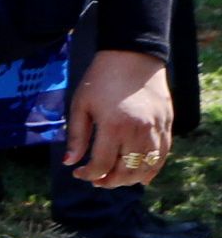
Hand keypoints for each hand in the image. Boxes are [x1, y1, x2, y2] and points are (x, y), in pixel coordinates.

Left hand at [64, 48, 176, 188]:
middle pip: (126, 171)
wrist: (133, 56)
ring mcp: (156, 128)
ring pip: (146, 167)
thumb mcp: (80, 106)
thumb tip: (69, 162)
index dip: (88, 174)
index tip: (78, 172)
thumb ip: (76, 136)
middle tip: (96, 180)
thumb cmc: (101, 79)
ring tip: (115, 178)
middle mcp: (138, 130)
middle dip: (108, 181)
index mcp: (114, 126)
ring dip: (130, 179)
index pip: (102, 165)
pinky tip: (140, 176)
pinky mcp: (167, 124)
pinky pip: (162, 154)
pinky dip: (152, 169)